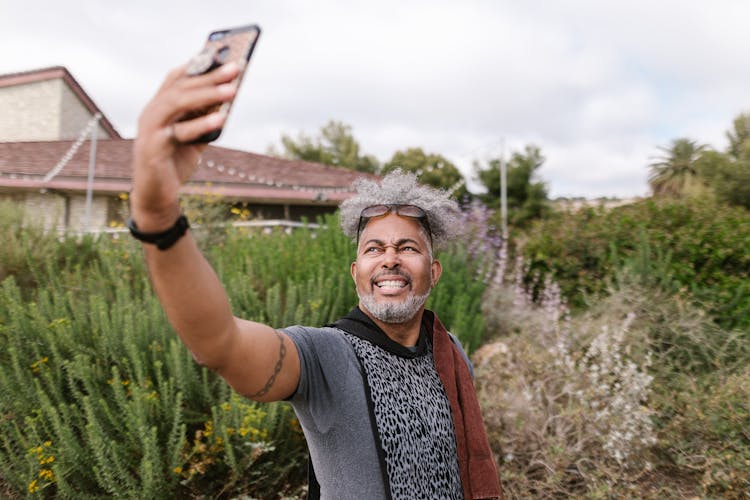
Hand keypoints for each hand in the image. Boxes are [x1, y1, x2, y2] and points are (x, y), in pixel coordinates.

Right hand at [130, 61, 241, 229]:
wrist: (156, 196)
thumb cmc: (174, 163)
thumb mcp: (194, 138)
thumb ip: (205, 120)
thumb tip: (229, 101)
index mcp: (159, 108)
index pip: (176, 78)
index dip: (197, 64)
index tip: (221, 54)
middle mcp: (151, 114)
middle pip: (180, 88)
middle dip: (209, 76)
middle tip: (236, 67)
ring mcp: (150, 130)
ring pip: (177, 103)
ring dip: (207, 94)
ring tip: (233, 89)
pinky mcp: (153, 149)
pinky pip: (179, 132)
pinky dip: (201, 124)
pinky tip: (221, 118)